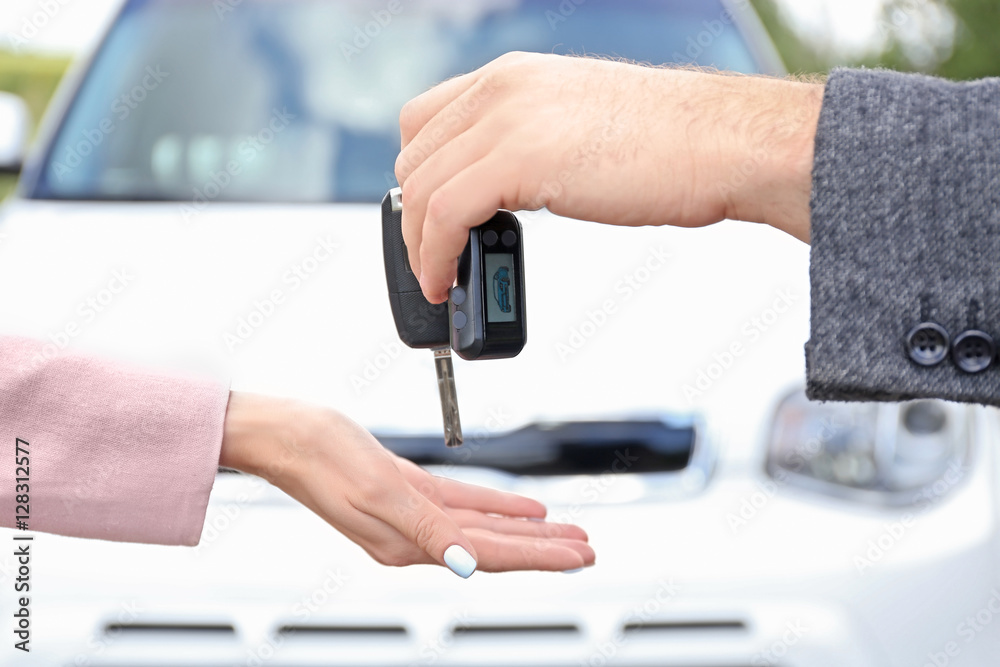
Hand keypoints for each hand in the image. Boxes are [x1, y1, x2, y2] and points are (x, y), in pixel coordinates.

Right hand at [219, 392, 594, 576]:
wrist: (283, 433)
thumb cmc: (320, 455)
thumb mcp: (379, 489)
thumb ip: (427, 527)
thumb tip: (465, 561)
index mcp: (408, 542)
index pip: (490, 555)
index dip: (539, 555)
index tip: (577, 556)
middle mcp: (413, 535)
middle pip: (495, 546)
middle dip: (544, 548)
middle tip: (586, 549)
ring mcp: (410, 515)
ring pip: (484, 526)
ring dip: (527, 529)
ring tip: (564, 532)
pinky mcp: (405, 491)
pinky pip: (461, 503)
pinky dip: (494, 507)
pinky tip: (519, 509)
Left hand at [394, 52, 822, 302]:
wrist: (725, 143)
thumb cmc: (674, 143)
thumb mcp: (580, 127)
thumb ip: (531, 145)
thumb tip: (502, 188)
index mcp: (515, 76)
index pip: (426, 120)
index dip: (419, 174)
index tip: (425, 216)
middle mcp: (502, 88)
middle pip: (415, 156)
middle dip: (415, 216)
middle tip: (432, 256)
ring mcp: (507, 119)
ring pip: (422, 189)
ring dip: (419, 245)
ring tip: (437, 280)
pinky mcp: (517, 160)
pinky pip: (443, 215)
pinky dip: (433, 256)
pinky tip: (444, 281)